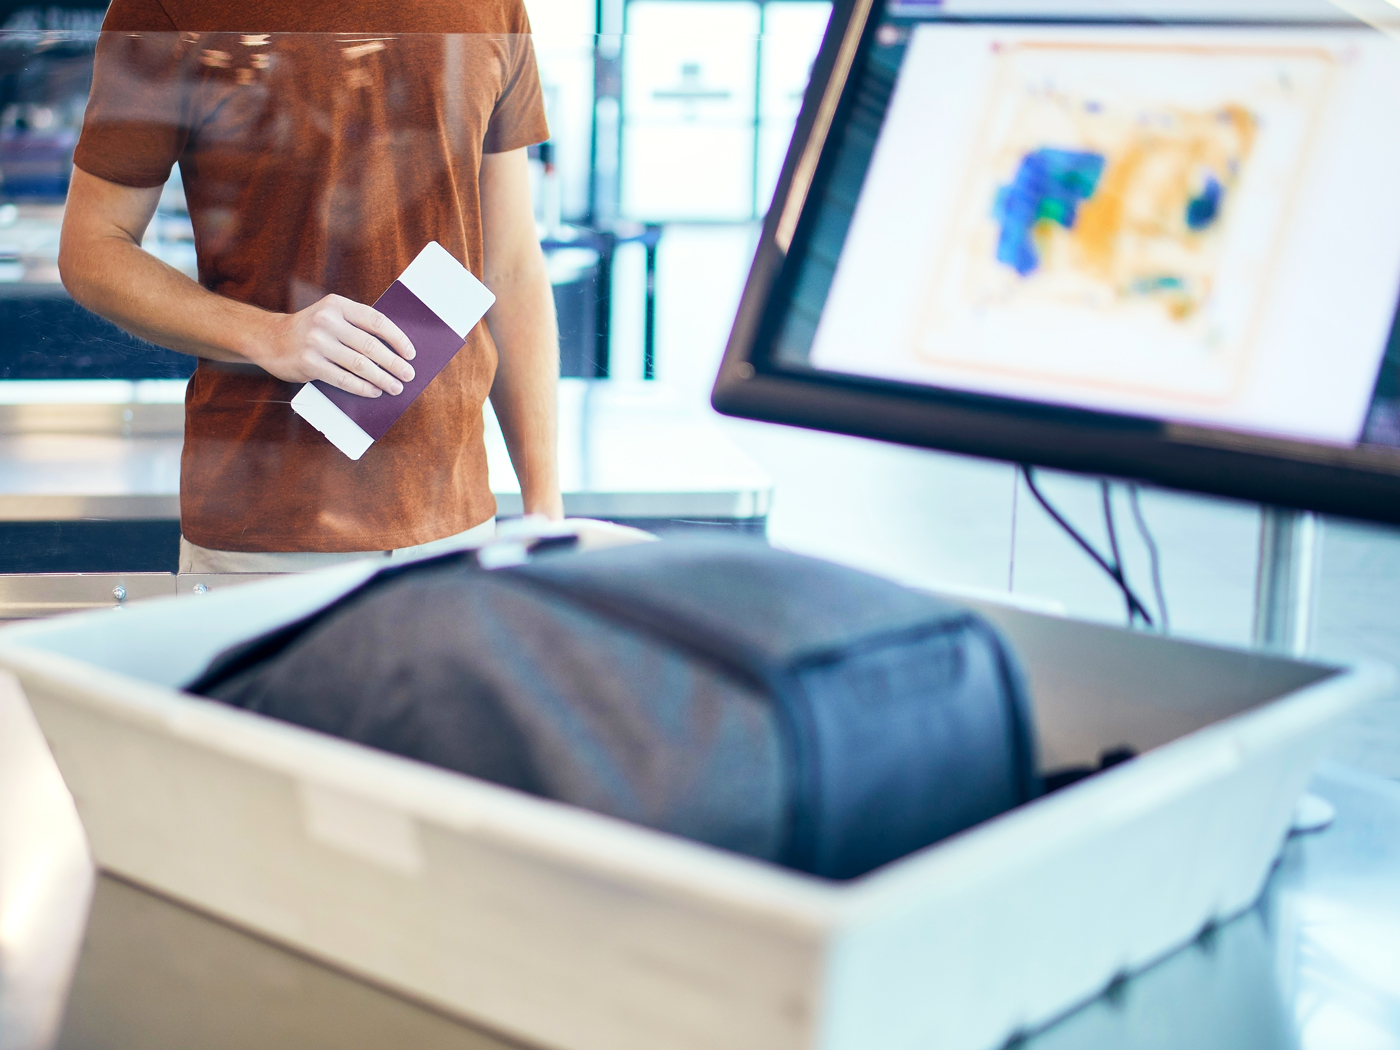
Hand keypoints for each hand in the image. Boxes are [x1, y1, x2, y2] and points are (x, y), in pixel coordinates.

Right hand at [255, 295, 415, 396]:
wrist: (268, 339)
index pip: (376, 320)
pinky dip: (362, 387)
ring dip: (382, 378)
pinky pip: (343, 379)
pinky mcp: (309, 363)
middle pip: (370, 345)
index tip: (411, 353)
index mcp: (337, 305)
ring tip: (395, 387)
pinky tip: (373, 391)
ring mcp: (316, 342)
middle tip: (408, 375)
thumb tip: (394, 349)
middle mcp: (327, 321)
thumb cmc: (309, 330)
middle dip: (393, 363)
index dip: (397, 338)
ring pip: (359, 365)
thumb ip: (355, 326)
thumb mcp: (330, 316)